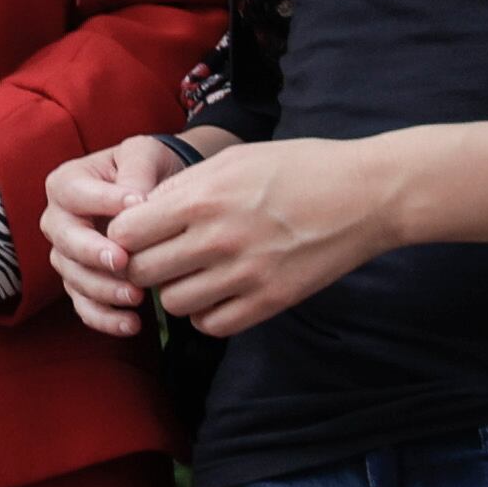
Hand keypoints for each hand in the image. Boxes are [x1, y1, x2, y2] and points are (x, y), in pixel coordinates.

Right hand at [44, 135, 189, 338]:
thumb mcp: (142, 155)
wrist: (157, 192)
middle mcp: (58, 221)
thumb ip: (136, 172)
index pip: (74, 194)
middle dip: (92, 254)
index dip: (103, 202)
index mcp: (66, 184)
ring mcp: (67, 255)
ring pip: (73, 277)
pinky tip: (132, 324)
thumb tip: (136, 203)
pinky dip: (104, 319)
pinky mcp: (81, 283)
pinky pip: (83, 306)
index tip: (138, 206)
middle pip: (65, 241)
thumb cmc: (145, 168)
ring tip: (137, 296)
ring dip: (102, 291)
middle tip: (124, 261)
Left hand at [111, 135, 397, 336]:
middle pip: (142, 272)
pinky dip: (206, 314)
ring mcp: (245, 275)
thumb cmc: (296, 167)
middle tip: (158, 257)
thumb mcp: (230, 161)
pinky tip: (217, 293)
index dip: (123, 236)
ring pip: (173, 303)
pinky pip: (213, 325)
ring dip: (174, 291)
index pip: (124, 233)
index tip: (137, 233)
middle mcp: (217, 239)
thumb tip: (139, 213)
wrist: (364, 194)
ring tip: (191, 273)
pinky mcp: (271, 301)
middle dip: (141, 265)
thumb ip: (181, 188)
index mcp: (200, 198)